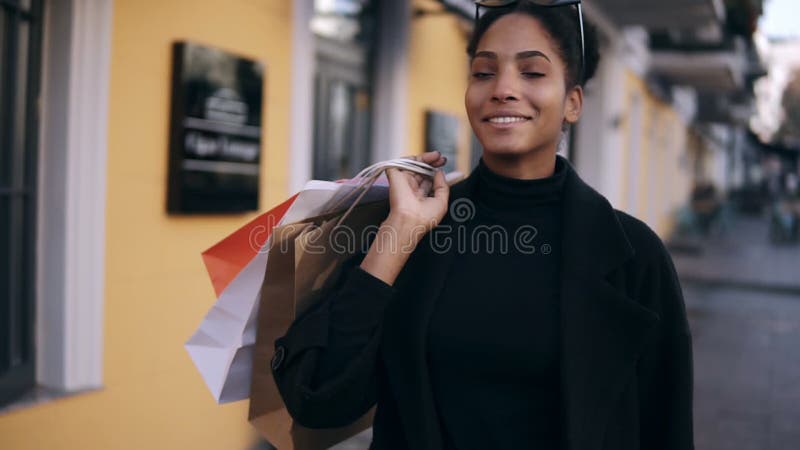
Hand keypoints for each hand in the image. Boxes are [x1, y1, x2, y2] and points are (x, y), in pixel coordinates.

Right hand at [360, 151, 448, 284]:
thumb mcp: (441, 203)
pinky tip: (426, 158)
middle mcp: (411, 188)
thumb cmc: (424, 218)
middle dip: (432, 163)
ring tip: (437, 156)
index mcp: (419, 196)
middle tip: (441, 159)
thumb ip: (443, 186)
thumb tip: (440, 172)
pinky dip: (414, 157)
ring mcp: (403, 181)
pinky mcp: (395, 175)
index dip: (435, 172)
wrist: (408, 220)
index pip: (427, 180)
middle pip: (421, 170)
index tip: (444, 167)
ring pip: (414, 164)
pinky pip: (404, 161)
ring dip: (426, 158)